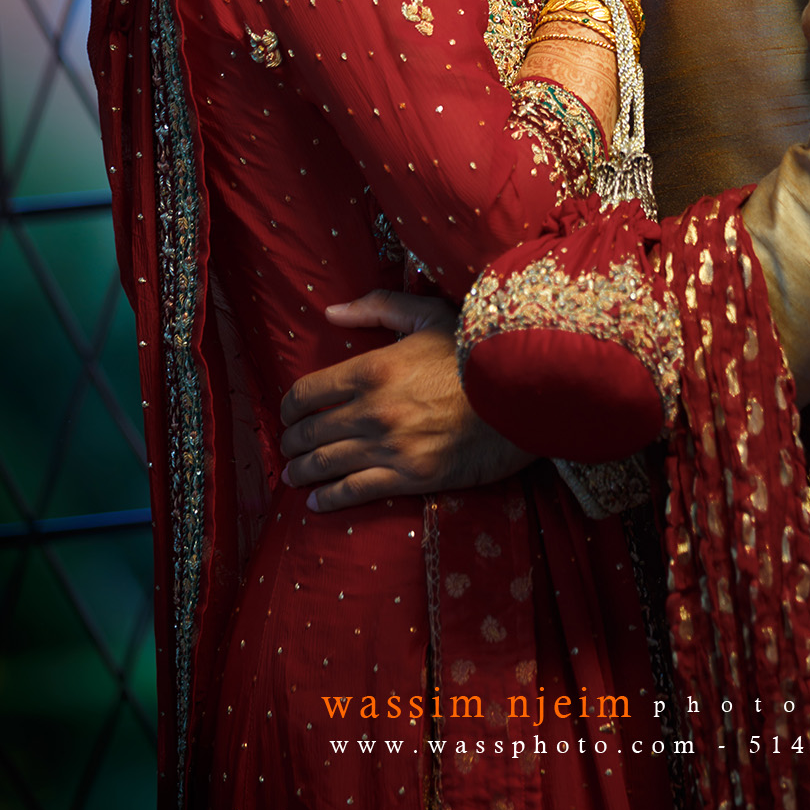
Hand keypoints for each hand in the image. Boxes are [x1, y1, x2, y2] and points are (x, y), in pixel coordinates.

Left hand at [279, 290, 532, 508]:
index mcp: (371, 368)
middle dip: (291, 442)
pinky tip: (316, 501)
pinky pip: (356, 491)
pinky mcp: (411, 476)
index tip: (287, 414)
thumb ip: (378, 307)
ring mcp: (389, 446)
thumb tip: (332, 311)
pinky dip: (329, 498)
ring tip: (292, 475)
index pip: (306, 393)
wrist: (523, 393)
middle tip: (286, 447)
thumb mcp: (429, 313)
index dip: (288, 407)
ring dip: (301, 471)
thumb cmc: (476, 350)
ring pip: (326, 464)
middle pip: (309, 432)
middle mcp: (372, 410)